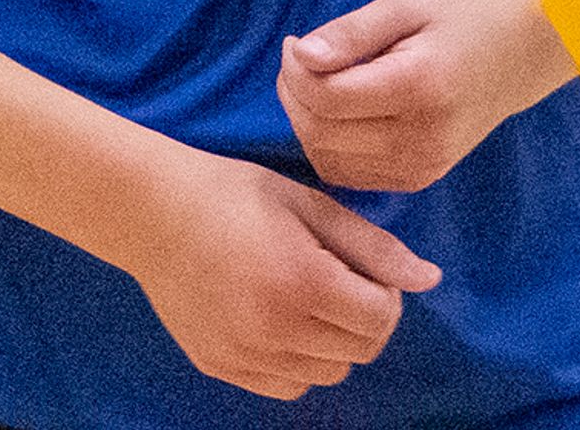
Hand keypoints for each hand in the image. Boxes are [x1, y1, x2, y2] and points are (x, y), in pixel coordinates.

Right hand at [106, 143, 442, 399]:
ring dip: (333, 342)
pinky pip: (287, 386)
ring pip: (328, 374)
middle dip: (364, 318)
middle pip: (360, 351)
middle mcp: (275, 328)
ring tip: (306, 298)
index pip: (381, 318)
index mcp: (302, 280)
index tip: (363, 269)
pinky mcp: (221, 365)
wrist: (150, 211)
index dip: (385, 292)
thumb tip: (429, 279)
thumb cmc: (233, 194)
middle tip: (337, 280)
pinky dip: (298, 362)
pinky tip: (279, 320)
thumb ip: (371, 245)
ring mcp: (245, 354)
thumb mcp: (307, 204)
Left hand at [279, 0, 574, 195]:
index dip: (294, 71)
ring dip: (306, 121)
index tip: (295, 42)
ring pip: (327, 160)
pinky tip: (337, 111)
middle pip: (320, 133)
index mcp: (419, 88)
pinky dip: (327, 145)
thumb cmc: (458, 23)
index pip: (327, 98)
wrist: (517, 58)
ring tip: (316, 82)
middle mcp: (421, 139)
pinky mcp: (418, 179)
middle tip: (299, 59)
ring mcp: (421, 167)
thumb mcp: (405, 7)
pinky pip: (347, 174)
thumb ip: (351, 32)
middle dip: (292, 95)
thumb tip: (301, 55)